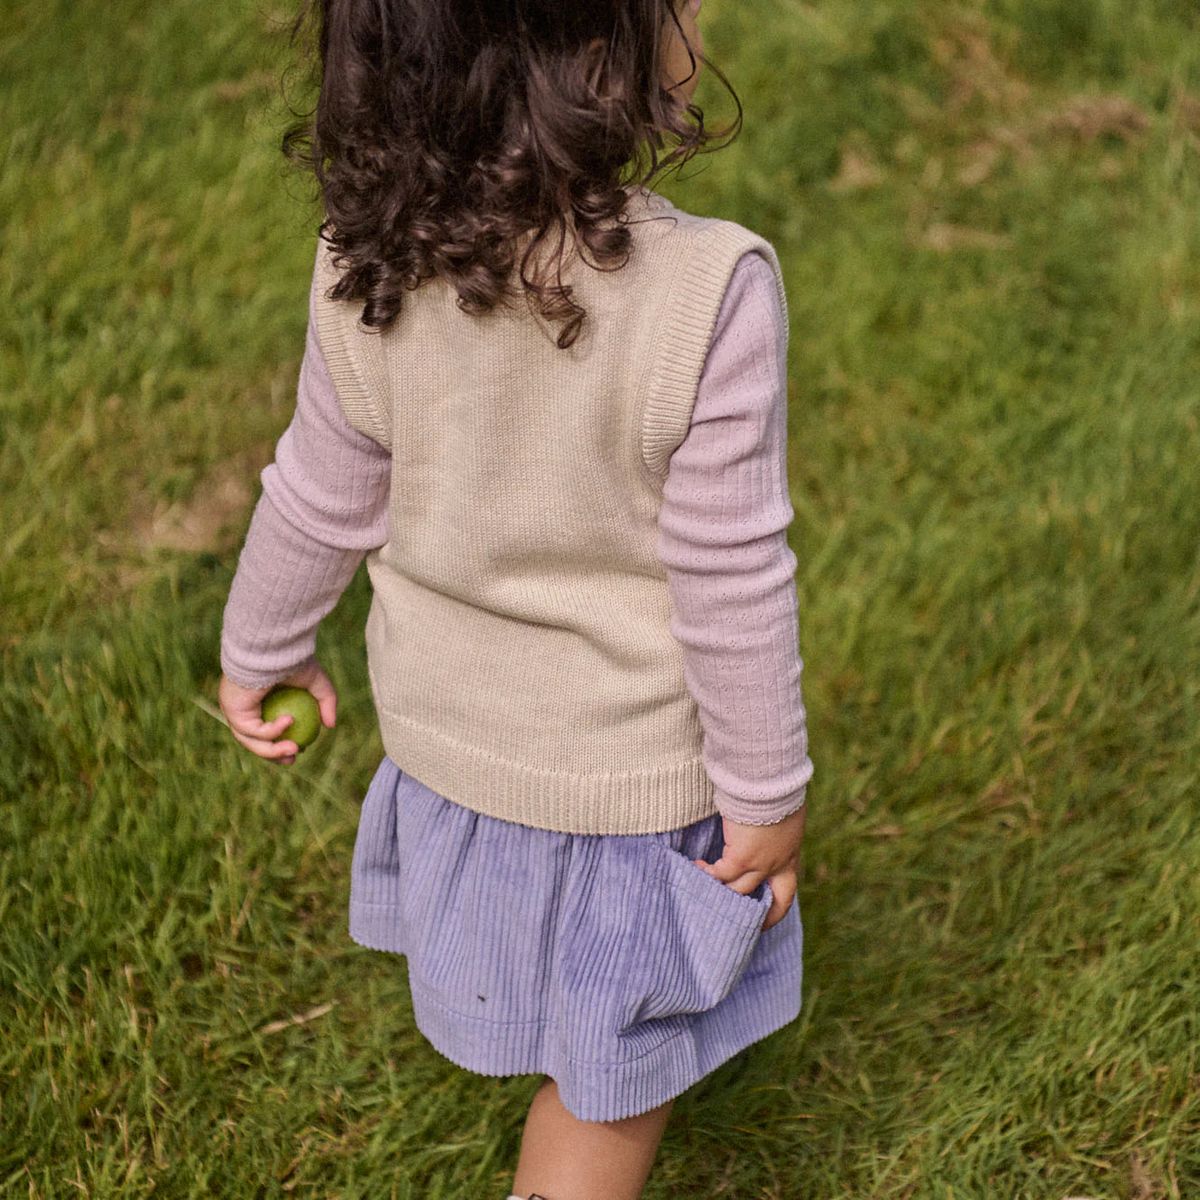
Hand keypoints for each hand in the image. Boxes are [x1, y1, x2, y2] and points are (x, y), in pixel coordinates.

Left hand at [218, 659, 336, 765]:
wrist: (271, 646)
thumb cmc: (290, 659)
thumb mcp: (316, 682)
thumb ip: (326, 702)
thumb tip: (331, 726)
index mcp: (256, 702)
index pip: (265, 730)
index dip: (280, 744)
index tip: (299, 749)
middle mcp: (242, 708)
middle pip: (255, 741)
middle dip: (273, 755)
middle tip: (292, 758)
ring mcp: (234, 710)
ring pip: (252, 741)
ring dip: (273, 750)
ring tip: (294, 750)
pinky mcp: (232, 710)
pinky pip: (254, 729)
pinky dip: (272, 730)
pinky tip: (289, 720)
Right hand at [693, 804, 805, 931]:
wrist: (769, 785)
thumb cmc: (776, 792)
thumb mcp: (783, 817)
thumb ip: (774, 832)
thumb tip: (763, 830)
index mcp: (789, 857)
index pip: (786, 892)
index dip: (775, 909)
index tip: (763, 920)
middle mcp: (778, 865)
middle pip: (771, 902)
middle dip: (757, 918)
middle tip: (741, 926)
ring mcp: (760, 864)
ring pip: (738, 891)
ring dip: (722, 890)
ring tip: (704, 887)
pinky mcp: (741, 857)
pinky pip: (720, 874)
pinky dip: (707, 872)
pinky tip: (697, 864)